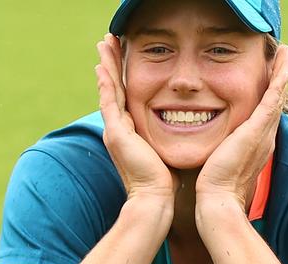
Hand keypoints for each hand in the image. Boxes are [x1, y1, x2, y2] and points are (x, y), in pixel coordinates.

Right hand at [95, 34, 176, 200]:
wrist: (154, 199)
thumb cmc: (165, 181)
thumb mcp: (165, 151)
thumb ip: (168, 137)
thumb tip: (185, 128)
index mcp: (130, 132)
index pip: (125, 96)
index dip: (123, 75)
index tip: (123, 55)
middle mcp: (119, 129)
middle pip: (113, 87)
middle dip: (111, 63)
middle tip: (108, 41)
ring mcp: (116, 130)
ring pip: (108, 90)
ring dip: (106, 65)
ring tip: (103, 44)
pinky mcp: (117, 134)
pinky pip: (109, 102)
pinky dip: (106, 84)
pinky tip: (102, 68)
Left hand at [195, 45, 287, 209]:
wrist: (218, 200)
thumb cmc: (214, 188)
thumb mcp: (220, 164)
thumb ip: (221, 153)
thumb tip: (213, 151)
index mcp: (256, 144)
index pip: (265, 113)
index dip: (270, 94)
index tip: (272, 77)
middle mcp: (264, 137)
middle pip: (276, 101)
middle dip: (281, 78)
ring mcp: (263, 133)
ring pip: (277, 96)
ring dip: (283, 74)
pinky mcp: (257, 131)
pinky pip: (272, 100)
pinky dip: (279, 81)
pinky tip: (285, 66)